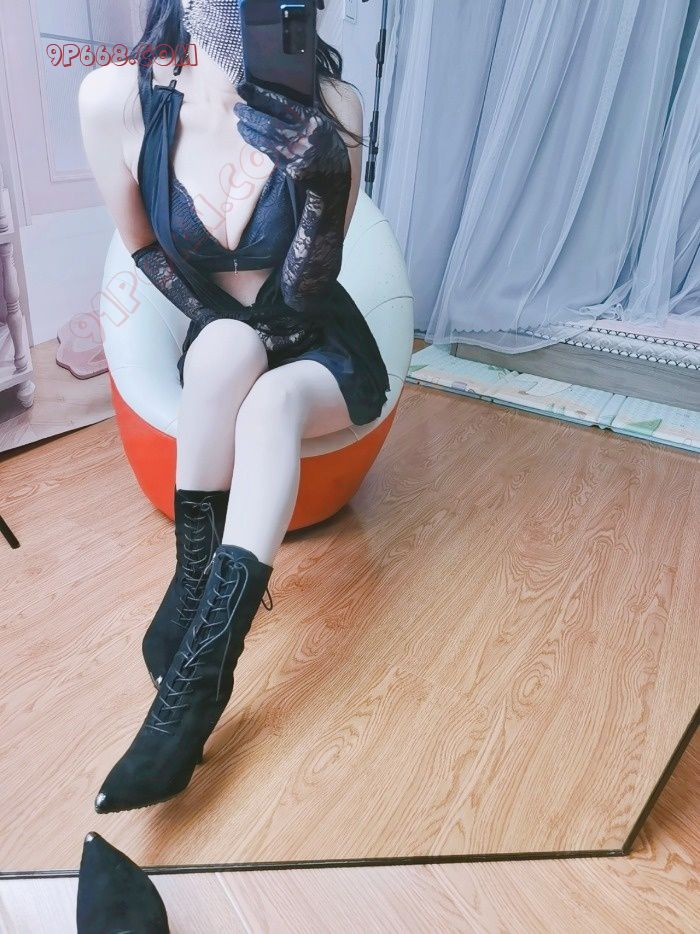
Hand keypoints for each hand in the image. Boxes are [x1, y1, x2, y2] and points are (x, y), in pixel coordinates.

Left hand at [233, 81, 349, 197]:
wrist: (333, 175)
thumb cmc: (325, 144)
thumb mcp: (319, 122)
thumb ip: (301, 111)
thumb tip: (274, 97)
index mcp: (310, 119)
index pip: (280, 103)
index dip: (259, 94)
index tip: (244, 87)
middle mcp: (302, 135)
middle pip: (268, 122)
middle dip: (250, 113)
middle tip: (238, 108)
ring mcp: (295, 152)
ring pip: (264, 137)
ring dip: (248, 128)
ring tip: (240, 120)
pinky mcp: (288, 166)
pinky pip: (267, 150)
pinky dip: (255, 140)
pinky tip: (247, 134)